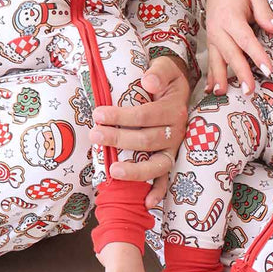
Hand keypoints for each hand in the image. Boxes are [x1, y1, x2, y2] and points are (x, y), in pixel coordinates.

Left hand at [90, 55, 190, 207]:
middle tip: (95, 135)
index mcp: (174, 109)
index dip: (121, 117)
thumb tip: (147, 82)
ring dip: (135, 171)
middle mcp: (177, 132)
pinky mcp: (170, 159)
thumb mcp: (165, 67)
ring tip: (112, 170)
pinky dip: (159, 192)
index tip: (98, 114)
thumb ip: (158, 72)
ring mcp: (174, 149)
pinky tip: (147, 204)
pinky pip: (167, 180)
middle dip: (119, 139)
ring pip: (157, 165)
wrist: (178, 89)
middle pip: (147, 140)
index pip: (145, 115)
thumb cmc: (165, 78)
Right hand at [206, 0, 272, 87]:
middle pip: (231, 53)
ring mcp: (212, 37)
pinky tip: (210, 91)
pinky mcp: (211, 43)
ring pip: (217, 60)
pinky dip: (210, 76)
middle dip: (240, 73)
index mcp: (230, 17)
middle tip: (250, 90)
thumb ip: (265, 12)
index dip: (256, 55)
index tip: (267, 70)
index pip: (245, 39)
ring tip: (223, 94)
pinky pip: (210, 61)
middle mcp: (218, 29)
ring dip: (220, 78)